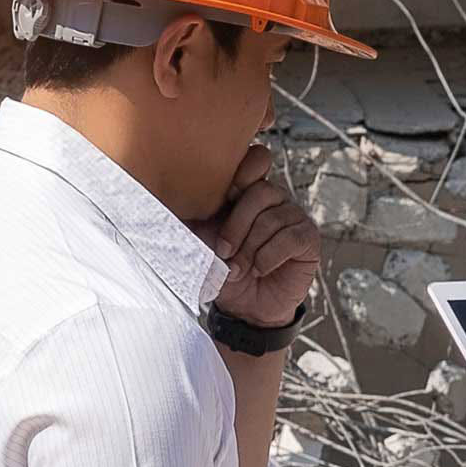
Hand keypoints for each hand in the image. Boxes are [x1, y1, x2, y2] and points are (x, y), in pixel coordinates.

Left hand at [198, 145, 322, 329]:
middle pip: (260, 192)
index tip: (224, 198)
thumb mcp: (199, 240)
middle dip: (237, 226)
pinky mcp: (308, 238)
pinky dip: (269, 257)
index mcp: (247, 190)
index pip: (256, 159)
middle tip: (224, 252)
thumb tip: (157, 198)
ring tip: (239, 269)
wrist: (245, 307)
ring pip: (272, 219)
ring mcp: (293, 216)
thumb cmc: (223, 270)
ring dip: (250, 249)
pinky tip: (259, 269)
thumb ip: (189, 216)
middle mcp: (273, 198)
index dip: (243, 171)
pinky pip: (290, 238)